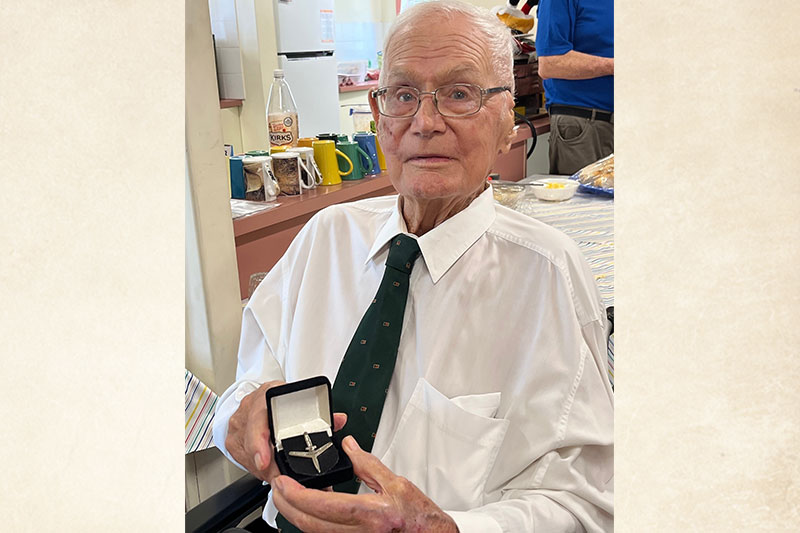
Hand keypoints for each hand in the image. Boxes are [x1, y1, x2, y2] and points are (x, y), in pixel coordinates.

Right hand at [225, 380, 347, 483]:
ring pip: (246, 454)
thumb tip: (338, 420)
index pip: (258, 417)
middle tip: (280, 479)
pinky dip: (256, 468)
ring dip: (263, 469)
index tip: (264, 460)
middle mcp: (249, 408)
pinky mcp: (233, 438)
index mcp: (267, 395)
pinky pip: (242, 458)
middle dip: (266, 465)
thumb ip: (320, 413)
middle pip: (251, 441)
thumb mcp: (299, 401)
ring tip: (279, 478)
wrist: (260, 397)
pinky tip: (267, 471)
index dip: (259, 441)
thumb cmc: (281, 400)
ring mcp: (238, 423)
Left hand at [272, 435, 458, 532]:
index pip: (324, 505)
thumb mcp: (397, 483)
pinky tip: (307, 512)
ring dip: (296, 516)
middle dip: (287, 507)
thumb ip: (368, 464)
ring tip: (287, 498)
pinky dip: (312, 523)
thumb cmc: (421, 517)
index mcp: (372, 513)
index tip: (283, 483)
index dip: (298, 495)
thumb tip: (349, 446)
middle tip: (277, 489)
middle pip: (311, 524)